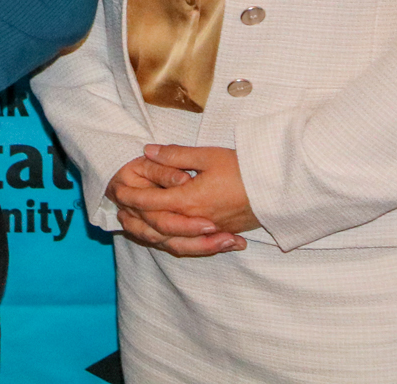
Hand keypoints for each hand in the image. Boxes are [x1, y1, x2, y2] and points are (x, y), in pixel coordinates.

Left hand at [110, 144, 259, 257]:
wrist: (280, 188)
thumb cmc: (244, 168)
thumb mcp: (207, 155)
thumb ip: (175, 155)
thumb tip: (148, 151)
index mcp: (189, 200)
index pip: (150, 203)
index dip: (131, 198)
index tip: (116, 192)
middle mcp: (196, 220)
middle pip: (158, 226)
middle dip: (136, 219)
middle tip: (120, 212)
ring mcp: (210, 231)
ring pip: (174, 241)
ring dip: (153, 235)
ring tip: (138, 227)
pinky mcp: (223, 234)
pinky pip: (192, 245)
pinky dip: (176, 242)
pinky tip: (170, 237)